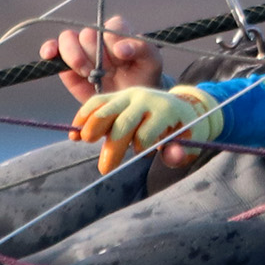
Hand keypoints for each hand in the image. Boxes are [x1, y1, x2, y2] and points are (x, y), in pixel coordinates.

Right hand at [51, 14, 165, 101]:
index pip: (112, 25)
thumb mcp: (151, 63)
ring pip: (68, 38)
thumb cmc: (141, 79)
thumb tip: (121, 48)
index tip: (122, 59)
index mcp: (119, 31)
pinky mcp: (66, 64)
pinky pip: (52, 49)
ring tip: (88, 73)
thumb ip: (142, 49)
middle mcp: (98, 37)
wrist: (127, 105)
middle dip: (96, 55)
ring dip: (76, 56)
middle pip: (88, 34)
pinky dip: (49, 49)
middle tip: (106, 73)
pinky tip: (50, 55)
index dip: (114, 41)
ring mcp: (80, 49)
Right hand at [72, 85, 222, 173]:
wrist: (179, 106)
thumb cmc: (183, 129)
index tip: (143, 156)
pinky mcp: (116, 96)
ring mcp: (128, 95)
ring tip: (82, 142)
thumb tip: (172, 155)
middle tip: (104, 170)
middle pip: (123, 122)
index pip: (147, 131)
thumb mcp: (189, 141)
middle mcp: (145, 98)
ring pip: (106, 109)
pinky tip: (74, 135)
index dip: (142, 147)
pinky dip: (83, 116)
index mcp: (164, 110)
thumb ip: (180, 152)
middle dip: (112, 147)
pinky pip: (96, 102)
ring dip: (92, 126)